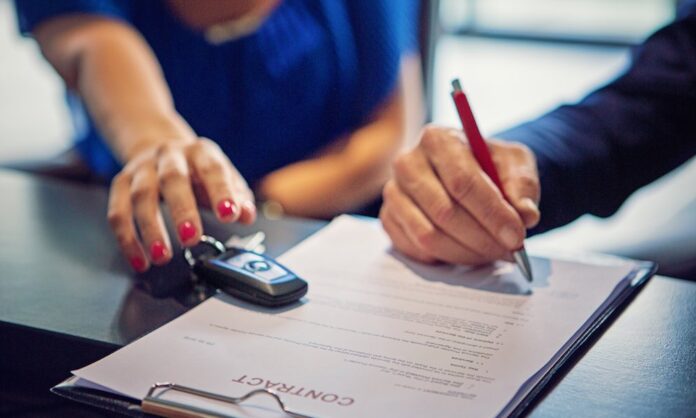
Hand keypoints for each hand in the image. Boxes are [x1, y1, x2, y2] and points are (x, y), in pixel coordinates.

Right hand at [107, 138, 255, 271]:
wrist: (163, 147)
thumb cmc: (199, 170)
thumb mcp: (225, 178)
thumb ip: (238, 197)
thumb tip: (246, 215)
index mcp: (201, 153)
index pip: (213, 170)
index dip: (221, 192)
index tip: (229, 215)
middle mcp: (169, 156)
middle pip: (172, 180)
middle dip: (182, 210)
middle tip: (190, 238)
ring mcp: (142, 168)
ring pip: (141, 196)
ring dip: (150, 228)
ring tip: (161, 256)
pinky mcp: (121, 182)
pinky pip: (118, 211)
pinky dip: (126, 239)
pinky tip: (139, 260)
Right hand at [379, 125, 539, 264]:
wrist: (464, 173)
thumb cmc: (488, 165)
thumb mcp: (514, 163)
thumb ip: (522, 184)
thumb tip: (525, 214)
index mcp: (438, 139)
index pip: (462, 182)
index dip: (491, 213)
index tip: (516, 236)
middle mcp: (408, 163)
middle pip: (444, 211)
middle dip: (482, 238)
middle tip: (509, 251)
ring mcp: (393, 193)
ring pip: (429, 236)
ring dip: (466, 252)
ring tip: (491, 253)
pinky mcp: (389, 218)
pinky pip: (416, 249)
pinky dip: (446, 258)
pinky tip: (467, 251)